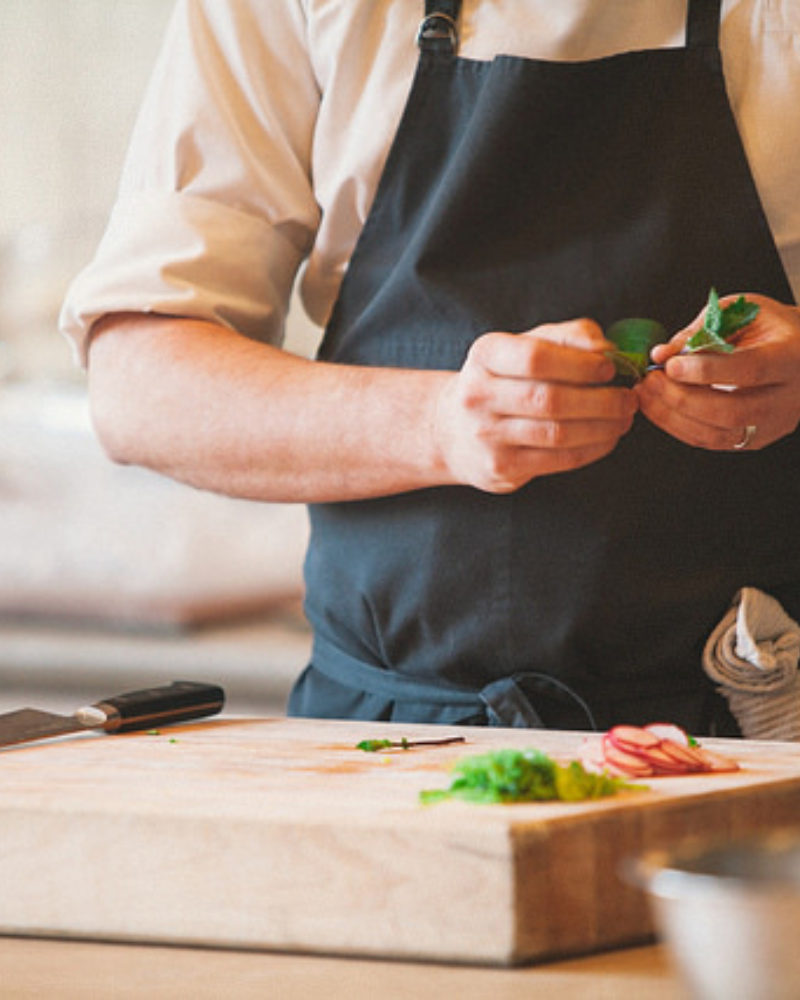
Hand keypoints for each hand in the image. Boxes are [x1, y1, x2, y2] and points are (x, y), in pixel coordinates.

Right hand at [432, 319, 637, 492]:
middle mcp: (478, 395)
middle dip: (601, 400)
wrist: (454, 429)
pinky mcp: (500, 468)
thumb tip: (609, 351)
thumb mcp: (527, 345)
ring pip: (558, 434)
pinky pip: (558, 460)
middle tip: (629, 398)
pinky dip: (592, 449)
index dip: (581, 364)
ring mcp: (486, 436)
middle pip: (550, 400)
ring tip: (624, 418)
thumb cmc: (505, 380)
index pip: (536, 358)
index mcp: (485, 355)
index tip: (610, 368)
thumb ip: (570, 337)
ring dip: (603, 427)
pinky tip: (608, 438)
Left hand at [638, 295, 799, 450]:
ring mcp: (772, 424)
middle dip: (682, 399)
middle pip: (731, 411)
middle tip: (652, 380)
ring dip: (673, 416)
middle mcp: (788, 397)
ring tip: (646, 394)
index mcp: (790, 357)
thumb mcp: (742, 311)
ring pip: (718, 434)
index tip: (671, 365)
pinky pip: (711, 441)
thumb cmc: (770, 327)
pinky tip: (658, 408)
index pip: (750, 370)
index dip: (706, 370)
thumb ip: (702, 329)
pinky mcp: (755, 440)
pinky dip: (678, 426)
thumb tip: (661, 354)